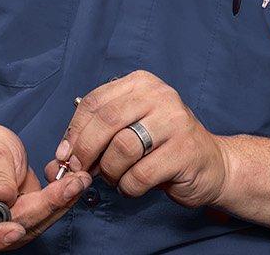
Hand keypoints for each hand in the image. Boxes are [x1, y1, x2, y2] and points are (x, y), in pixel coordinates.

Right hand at [0, 121, 92, 250]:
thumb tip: (4, 197)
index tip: (16, 230)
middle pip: (12, 229)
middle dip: (45, 209)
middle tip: (71, 186)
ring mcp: (3, 224)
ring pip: (33, 224)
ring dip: (59, 204)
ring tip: (80, 181)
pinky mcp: (22, 217)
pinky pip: (42, 214)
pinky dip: (60, 199)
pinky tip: (75, 183)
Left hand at [59, 70, 231, 207]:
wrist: (212, 164)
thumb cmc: (162, 146)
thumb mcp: (130, 128)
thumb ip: (97, 136)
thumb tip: (57, 160)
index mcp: (141, 83)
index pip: (95, 102)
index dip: (73, 130)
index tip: (63, 154)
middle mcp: (160, 96)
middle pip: (105, 121)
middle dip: (84, 150)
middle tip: (79, 169)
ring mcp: (175, 122)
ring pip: (121, 149)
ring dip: (110, 171)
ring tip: (115, 177)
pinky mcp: (184, 152)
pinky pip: (140, 175)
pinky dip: (128, 186)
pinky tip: (133, 185)